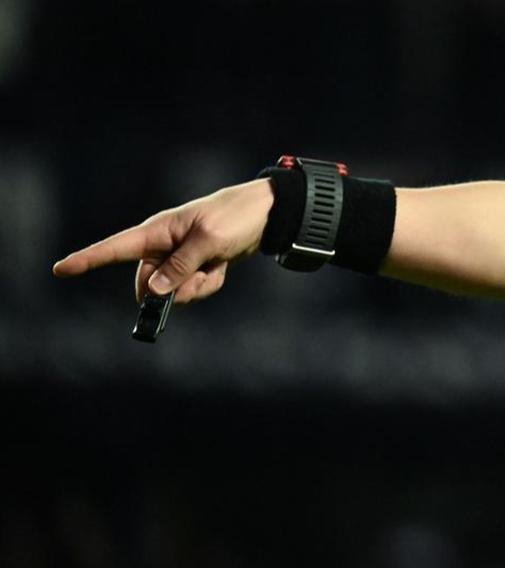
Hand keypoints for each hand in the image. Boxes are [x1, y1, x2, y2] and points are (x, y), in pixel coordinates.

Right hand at [52, 178, 274, 303]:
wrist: (264, 215)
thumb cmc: (234, 218)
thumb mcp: (209, 241)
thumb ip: (180, 266)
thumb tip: (152, 291)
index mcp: (157, 232)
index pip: (115, 248)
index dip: (87, 260)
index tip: (60, 269)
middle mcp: (161, 246)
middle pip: (148, 285)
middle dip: (174, 290)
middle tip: (202, 273)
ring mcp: (177, 258)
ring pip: (173, 292)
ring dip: (197, 287)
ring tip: (216, 264)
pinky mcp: (194, 267)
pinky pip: (193, 289)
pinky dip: (209, 284)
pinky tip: (221, 267)